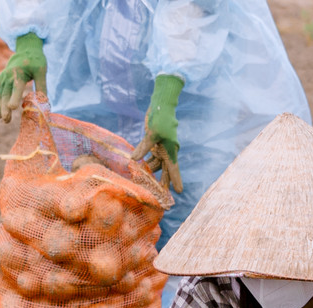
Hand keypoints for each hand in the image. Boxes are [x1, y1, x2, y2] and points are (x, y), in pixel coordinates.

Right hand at [0, 32, 46, 121]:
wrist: (26, 49)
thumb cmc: (36, 61)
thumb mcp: (42, 71)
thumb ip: (42, 86)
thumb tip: (44, 103)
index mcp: (20, 73)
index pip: (17, 87)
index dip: (14, 97)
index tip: (12, 108)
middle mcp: (9, 76)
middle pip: (5, 93)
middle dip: (4, 107)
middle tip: (6, 120)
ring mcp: (3, 78)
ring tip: (1, 120)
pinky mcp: (1, 81)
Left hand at [130, 75, 183, 192]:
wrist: (161, 105)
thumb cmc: (160, 118)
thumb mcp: (151, 133)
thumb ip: (143, 148)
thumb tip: (134, 160)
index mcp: (170, 151)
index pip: (173, 169)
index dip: (176, 181)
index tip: (179, 192)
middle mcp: (167, 152)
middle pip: (165, 171)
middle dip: (162, 183)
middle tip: (161, 198)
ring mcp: (161, 149)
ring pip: (155, 165)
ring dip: (148, 171)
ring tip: (139, 180)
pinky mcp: (154, 145)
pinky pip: (149, 157)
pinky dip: (144, 162)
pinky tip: (136, 167)